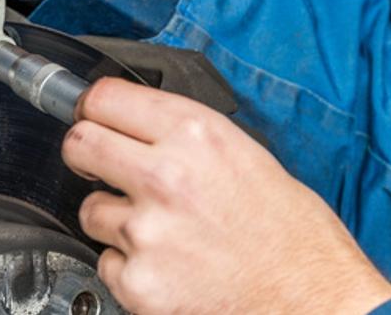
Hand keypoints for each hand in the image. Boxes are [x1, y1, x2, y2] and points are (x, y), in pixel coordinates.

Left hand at [62, 78, 390, 313]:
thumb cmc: (296, 236)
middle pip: (79, 143)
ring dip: (113, 218)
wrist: (312, 300)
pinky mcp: (138, 281)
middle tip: (104, 167)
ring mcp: (147, 231)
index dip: (94, 107)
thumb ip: (191, 139)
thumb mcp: (250, 157)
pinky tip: (168, 264)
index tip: (93, 115)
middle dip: (88, 154)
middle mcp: (166, 175)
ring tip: (160, 230)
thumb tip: (144, 129)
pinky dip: (129, 266)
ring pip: (89, 210)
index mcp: (198, 135)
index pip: (105, 97)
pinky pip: (107, 262)